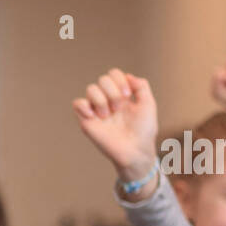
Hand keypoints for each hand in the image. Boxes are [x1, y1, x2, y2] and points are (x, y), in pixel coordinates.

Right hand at [72, 68, 157, 182]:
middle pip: (102, 79)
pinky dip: (84, 106)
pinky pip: (77, 104)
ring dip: (101, 100)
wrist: (135, 150)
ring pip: (91, 89)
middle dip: (113, 92)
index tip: (128, 95)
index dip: (119, 80)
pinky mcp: (87, 121)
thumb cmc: (144, 130)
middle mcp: (108, 100)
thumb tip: (127, 76)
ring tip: (108, 115)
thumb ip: (141, 86)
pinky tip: (94, 116)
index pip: (113, 74)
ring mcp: (96, 109)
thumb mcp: (148, 104)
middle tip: (119, 109)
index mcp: (121, 94)